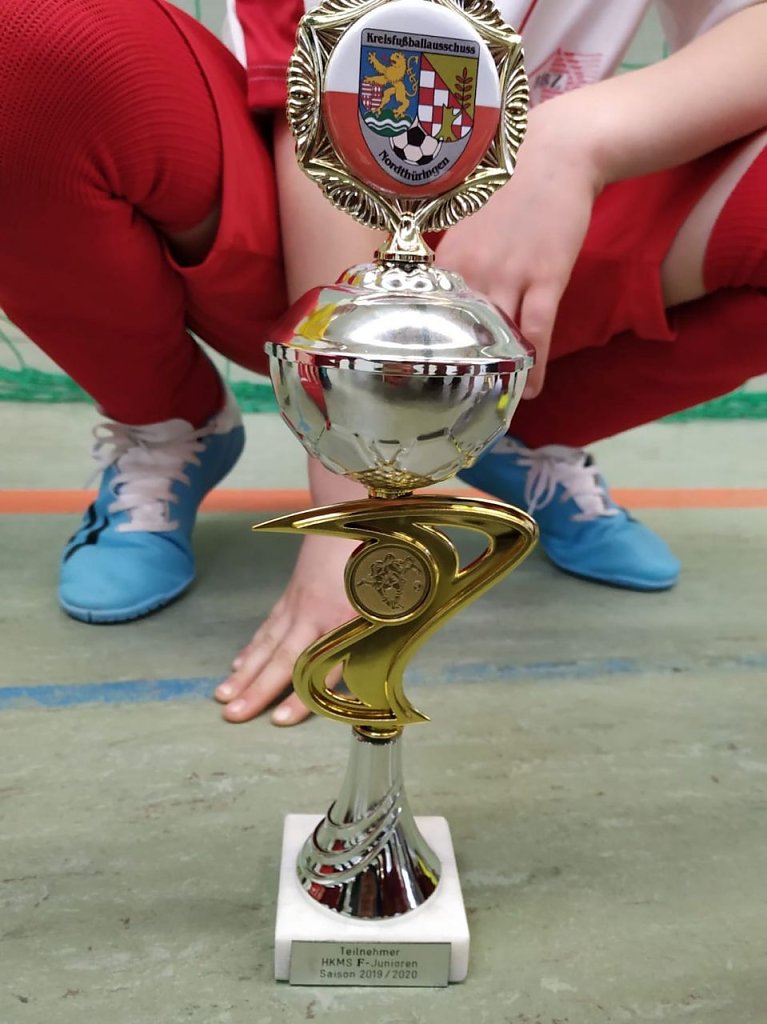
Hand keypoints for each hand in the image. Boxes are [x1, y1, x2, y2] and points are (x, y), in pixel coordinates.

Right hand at [215, 459, 365, 725]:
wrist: (351, 506)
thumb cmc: (382, 553)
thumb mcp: (396, 595)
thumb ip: (384, 633)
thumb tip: (382, 673)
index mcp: (344, 617)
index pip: (321, 667)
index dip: (302, 695)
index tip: (280, 720)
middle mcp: (315, 613)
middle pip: (282, 658)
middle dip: (256, 690)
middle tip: (231, 715)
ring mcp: (298, 603)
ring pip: (267, 644)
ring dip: (245, 673)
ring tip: (222, 696)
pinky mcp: (292, 594)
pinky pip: (268, 626)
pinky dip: (251, 648)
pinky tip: (238, 665)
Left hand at [436, 96, 604, 396]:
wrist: (556, 152)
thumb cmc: (510, 188)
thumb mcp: (467, 223)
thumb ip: (454, 261)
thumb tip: (443, 296)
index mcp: (449, 259)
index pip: (433, 317)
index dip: (432, 351)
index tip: (426, 380)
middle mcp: (473, 270)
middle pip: (463, 335)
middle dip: (461, 374)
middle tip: (456, 407)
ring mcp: (510, 274)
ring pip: (499, 339)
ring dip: (498, 375)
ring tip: (494, 405)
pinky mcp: (546, 276)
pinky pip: (537, 332)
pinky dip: (535, 365)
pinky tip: (531, 390)